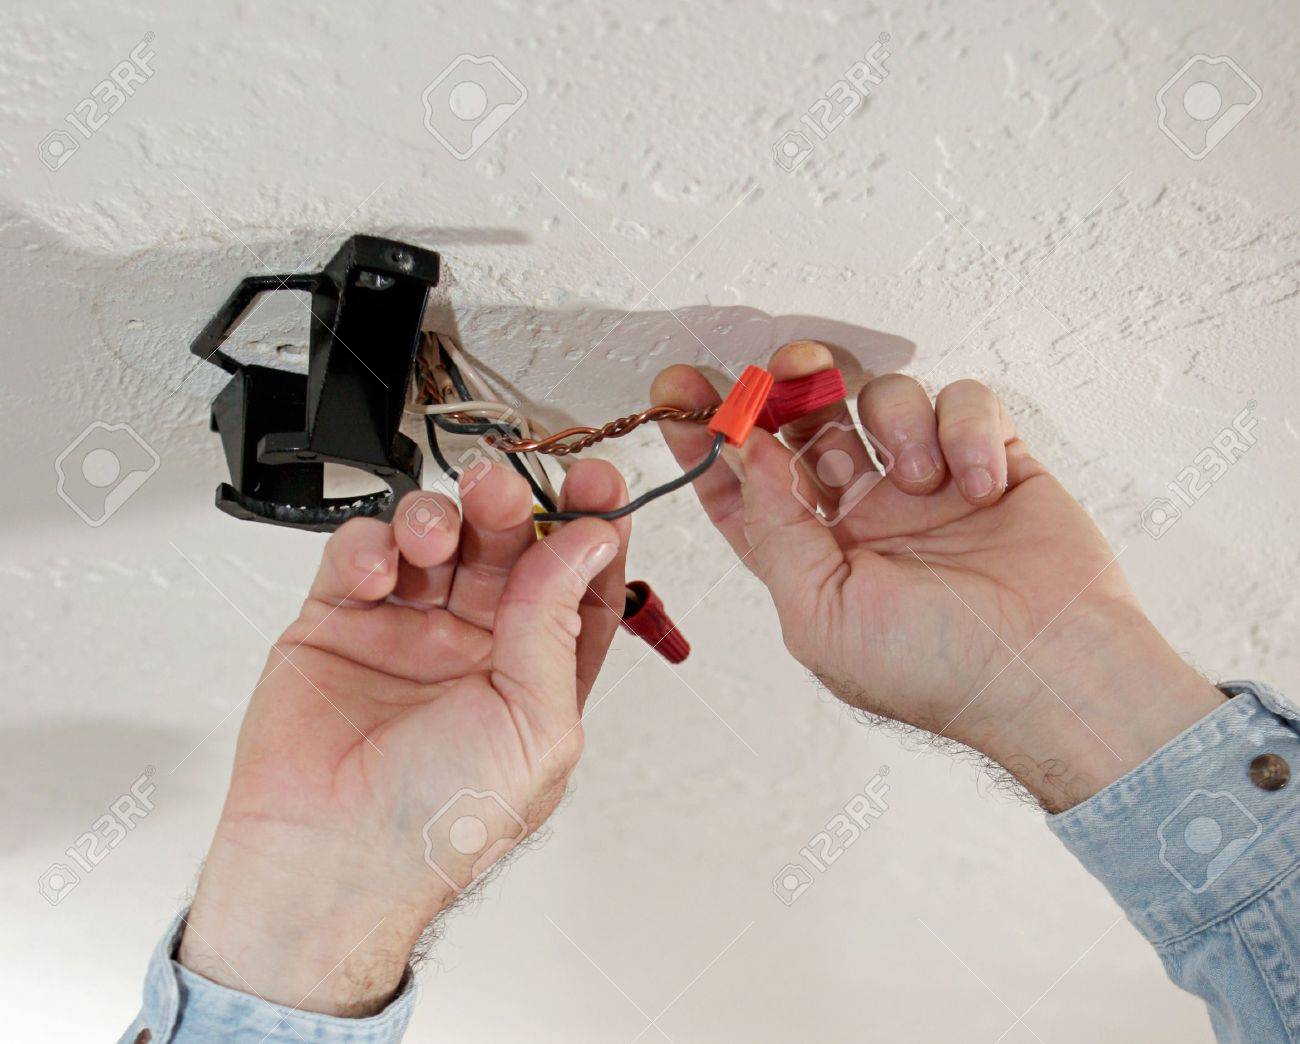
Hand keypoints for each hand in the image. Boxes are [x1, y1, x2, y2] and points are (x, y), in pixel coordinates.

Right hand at [180, 461, 628, 1015]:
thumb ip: (555, 627)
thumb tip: (587, 543)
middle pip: (505, 549)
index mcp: (532, 676)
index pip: (573, 585)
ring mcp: (406, 631)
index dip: (589, 530)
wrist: (323, 861)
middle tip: (502, 491)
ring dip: (440, 518)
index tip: (596, 484)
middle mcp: (474, 648)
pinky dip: (370, 544)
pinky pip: (361, 555)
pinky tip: (378, 570)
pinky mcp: (340, 622)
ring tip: (436, 536)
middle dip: (510, 508)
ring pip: (435, 539)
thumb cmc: (435, 826)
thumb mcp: (534, 729)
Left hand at [653, 341, 1221, 811]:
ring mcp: (927, 483)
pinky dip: (966, 427)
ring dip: (893, 419)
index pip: (744, 484)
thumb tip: (742, 451)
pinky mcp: (990, 458)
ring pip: (882, 397)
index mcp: (813, 554)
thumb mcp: (823, 614)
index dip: (708, 438)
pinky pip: (962, 400)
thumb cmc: (937, 668)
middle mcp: (863, 512)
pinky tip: (983, 482)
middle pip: (807, 424)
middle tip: (788, 371)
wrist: (1056, 672)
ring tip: (924, 479)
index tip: (677, 390)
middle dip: (788, 388)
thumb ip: (776, 531)